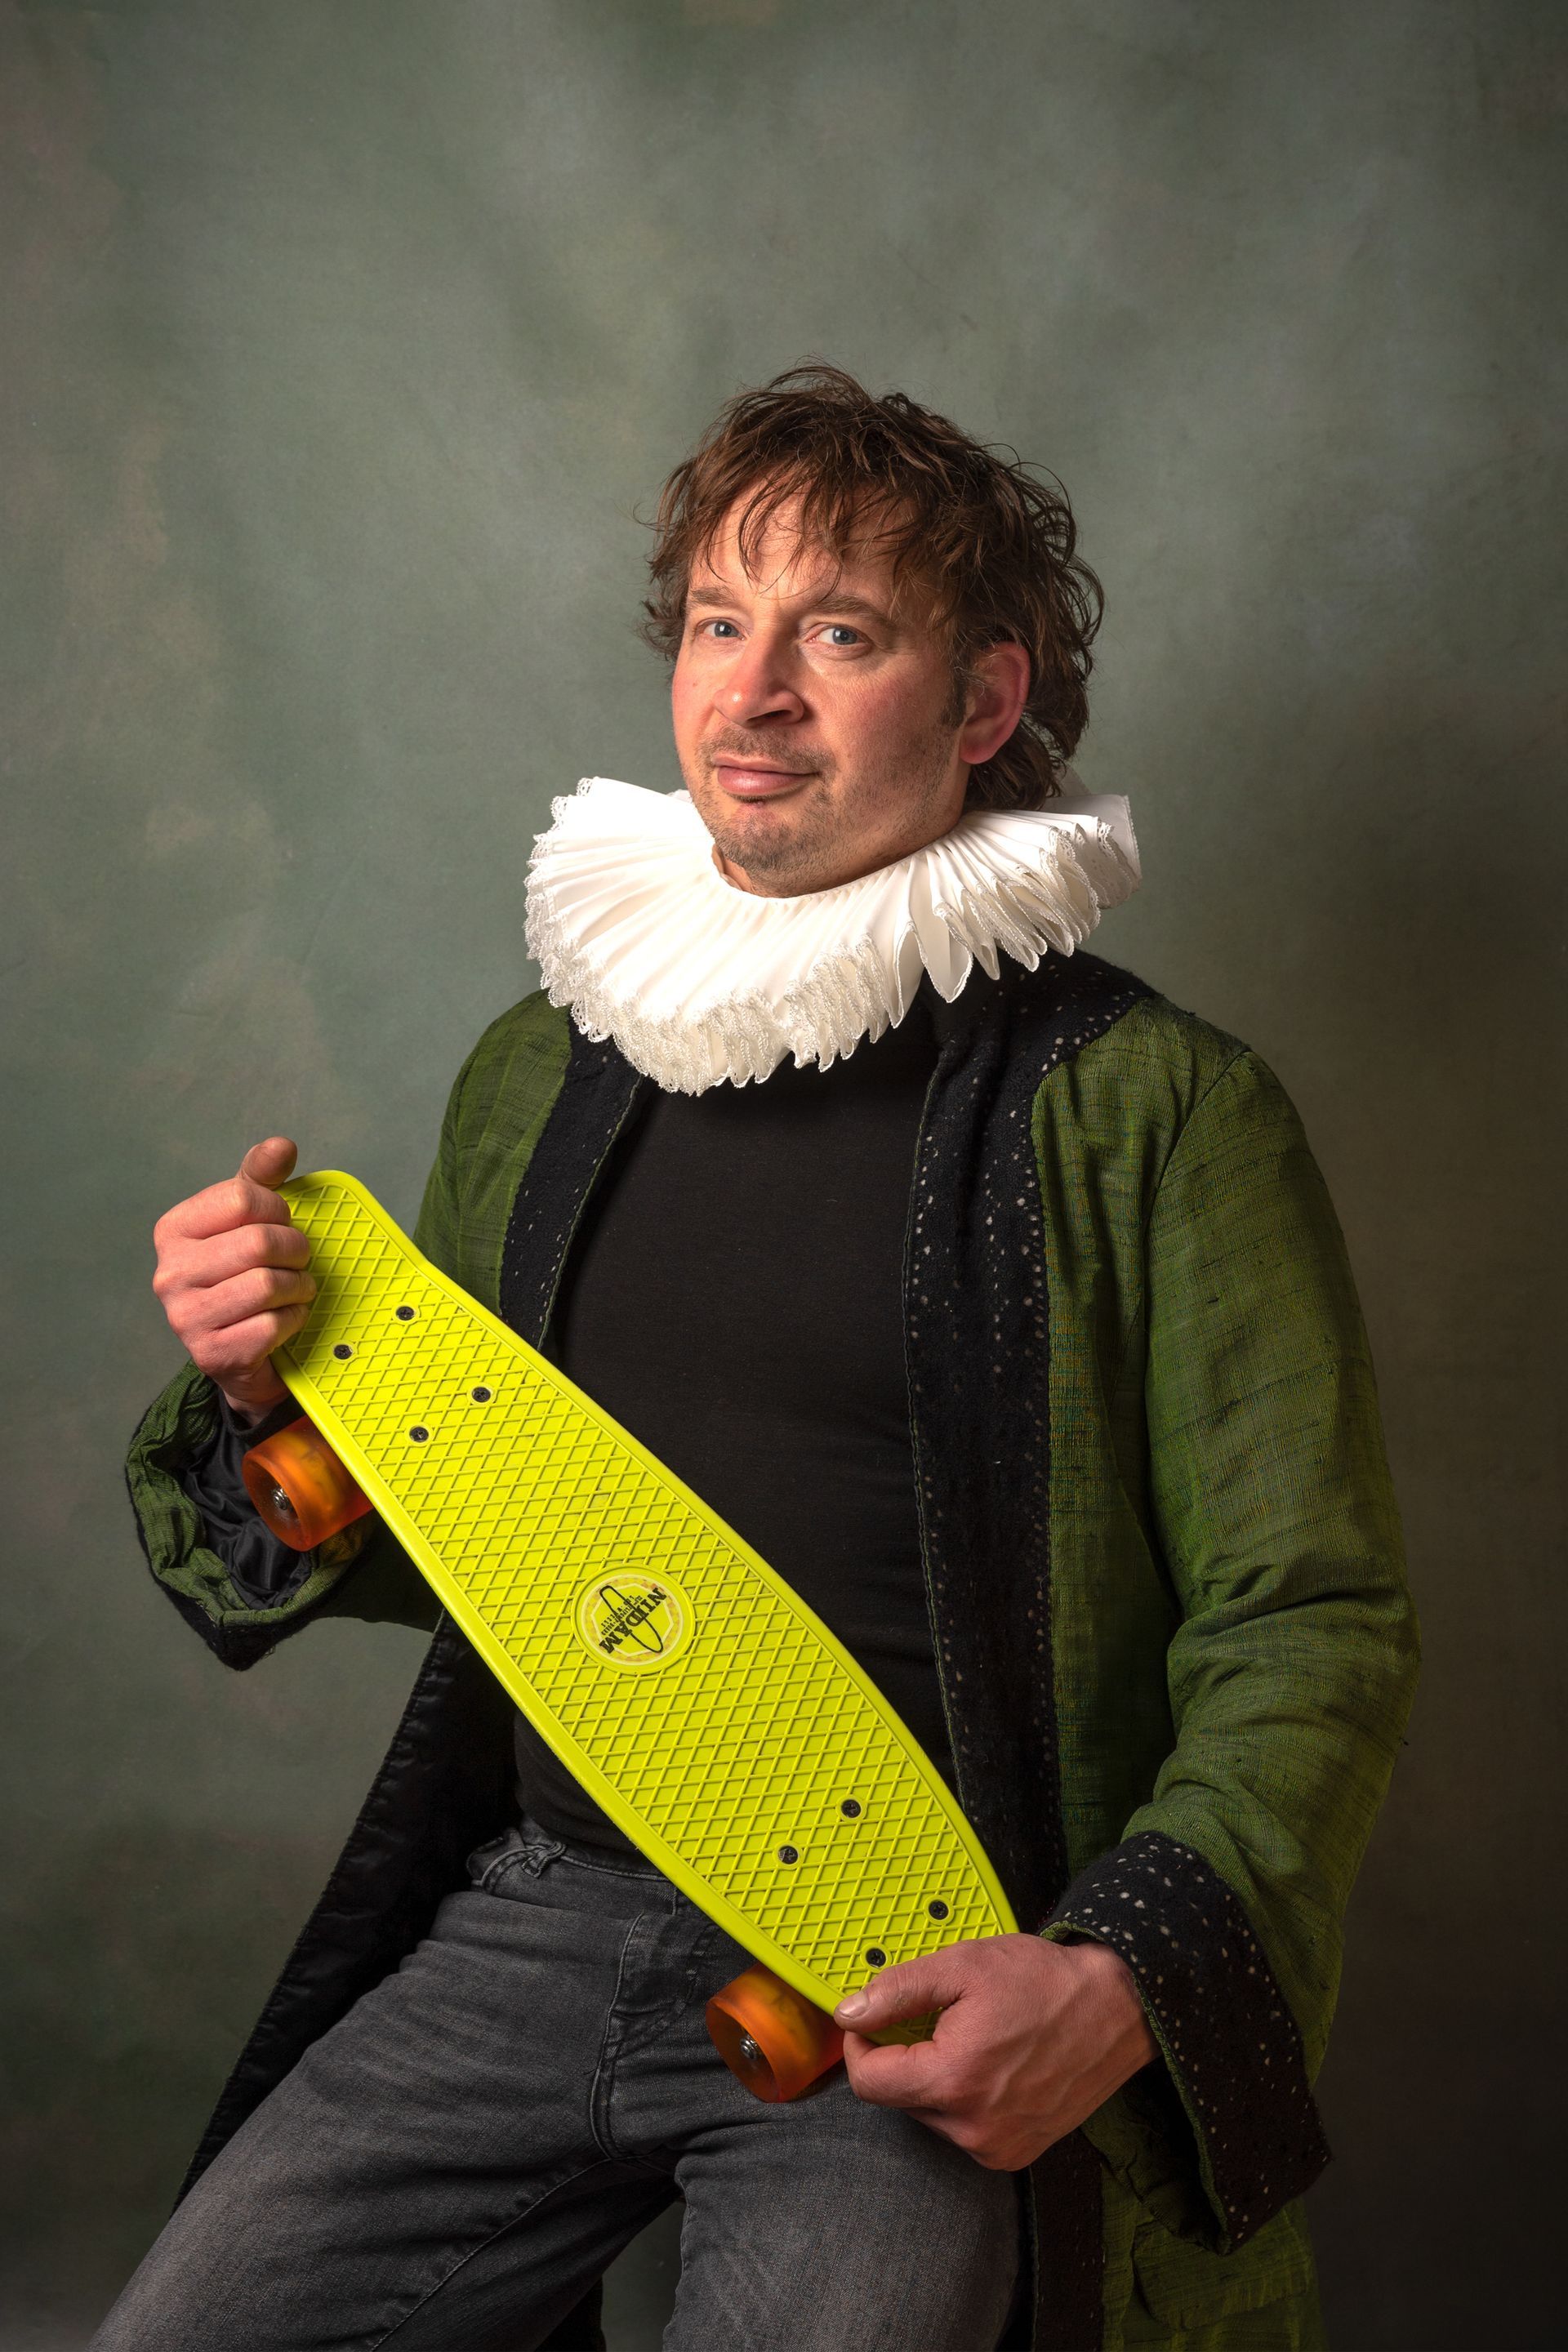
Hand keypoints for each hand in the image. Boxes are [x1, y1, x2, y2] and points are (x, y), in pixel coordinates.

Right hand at [151, 1138, 313, 1422]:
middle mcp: (169, 1273)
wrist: (239, 1353)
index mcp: (174, 1230)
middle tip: (297, 1260)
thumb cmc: (243, 1277)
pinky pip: (273, 1324)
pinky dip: (294, 1319)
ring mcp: (186, 1317)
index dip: (278, 1210)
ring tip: (295, 1289)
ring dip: (298, 1286)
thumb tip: (280, 1146)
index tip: (280, 1224)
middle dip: (295, 1250)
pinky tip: (286, 1319)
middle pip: (259, 1242)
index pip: (243, 1198)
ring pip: (268, 1285)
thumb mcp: (249, 1221)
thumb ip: (262, 1180)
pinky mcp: (211, 1354)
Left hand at [833, 1932, 1155, 2170]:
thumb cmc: (1045, 1982)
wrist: (1118, 2008)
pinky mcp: (1018, 2153)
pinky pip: (965, 2129)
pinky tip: (993, 2066)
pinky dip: (966, 2099)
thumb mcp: (963, 1966)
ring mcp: (998, 2146)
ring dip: (936, 2079)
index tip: (869, 2020)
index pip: (869, 2083)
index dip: (859, 2046)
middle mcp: (973, 2128)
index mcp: (954, 2081)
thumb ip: (898, 1990)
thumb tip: (848, 2013)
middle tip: (938, 2018)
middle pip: (900, 2098)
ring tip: (974, 2039)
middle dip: (905, 2057)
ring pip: (932, 2114)